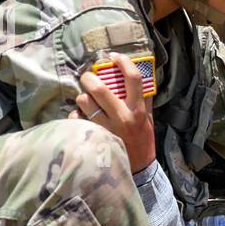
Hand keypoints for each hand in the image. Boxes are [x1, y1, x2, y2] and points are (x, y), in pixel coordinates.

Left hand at [70, 52, 156, 170]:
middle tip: (88, 78)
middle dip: (89, 77)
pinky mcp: (93, 137)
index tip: (114, 56)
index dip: (123, 62)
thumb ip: (143, 100)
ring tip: (85, 100)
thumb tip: (138, 78)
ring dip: (82, 97)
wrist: (139, 168)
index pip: (133, 78)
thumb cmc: (143, 140)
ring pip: (84, 101)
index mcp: (137, 109)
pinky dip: (76, 115)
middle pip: (99, 87)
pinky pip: (76, 118)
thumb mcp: (148, 119)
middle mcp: (122, 117)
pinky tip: (81, 117)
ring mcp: (106, 127)